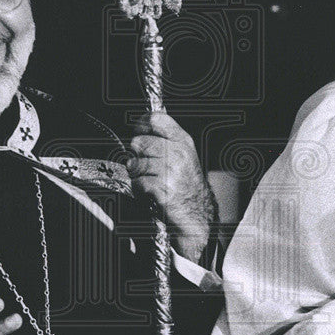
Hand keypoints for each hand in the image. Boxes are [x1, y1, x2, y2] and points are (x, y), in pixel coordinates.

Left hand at [127, 112, 216, 262]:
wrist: (198, 214)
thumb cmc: (189, 186)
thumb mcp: (185, 157)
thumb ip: (167, 142)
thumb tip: (140, 133)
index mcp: (183, 142)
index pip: (157, 119)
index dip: (142, 124)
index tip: (138, 131)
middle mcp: (178, 153)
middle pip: (139, 142)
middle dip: (136, 155)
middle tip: (143, 165)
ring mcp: (170, 171)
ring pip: (135, 163)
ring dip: (137, 174)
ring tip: (147, 180)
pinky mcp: (162, 188)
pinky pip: (138, 182)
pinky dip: (139, 189)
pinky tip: (149, 192)